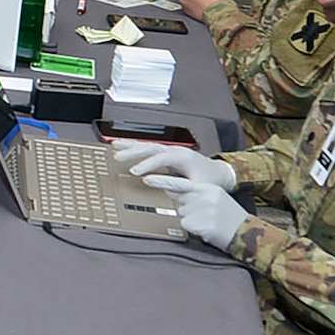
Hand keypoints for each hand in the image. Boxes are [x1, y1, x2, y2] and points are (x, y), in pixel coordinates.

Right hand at [112, 141, 235, 189]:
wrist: (219, 172)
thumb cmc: (210, 179)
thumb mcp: (198, 186)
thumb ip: (181, 187)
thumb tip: (163, 189)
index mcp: (183, 156)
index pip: (161, 157)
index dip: (147, 164)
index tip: (135, 172)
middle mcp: (175, 150)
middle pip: (151, 147)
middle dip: (133, 152)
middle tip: (118, 157)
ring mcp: (171, 150)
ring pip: (148, 145)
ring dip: (131, 146)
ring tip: (114, 146)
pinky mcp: (167, 153)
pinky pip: (150, 148)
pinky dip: (136, 148)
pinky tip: (125, 147)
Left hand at [140, 175, 248, 249]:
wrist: (247, 233)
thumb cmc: (229, 218)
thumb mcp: (216, 199)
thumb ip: (197, 195)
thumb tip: (175, 194)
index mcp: (208, 188)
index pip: (180, 183)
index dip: (161, 182)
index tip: (146, 179)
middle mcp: (204, 196)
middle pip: (179, 202)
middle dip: (187, 210)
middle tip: (204, 215)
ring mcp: (202, 210)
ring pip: (182, 215)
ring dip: (192, 221)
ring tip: (208, 223)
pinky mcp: (200, 224)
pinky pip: (186, 227)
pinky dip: (194, 230)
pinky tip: (208, 230)